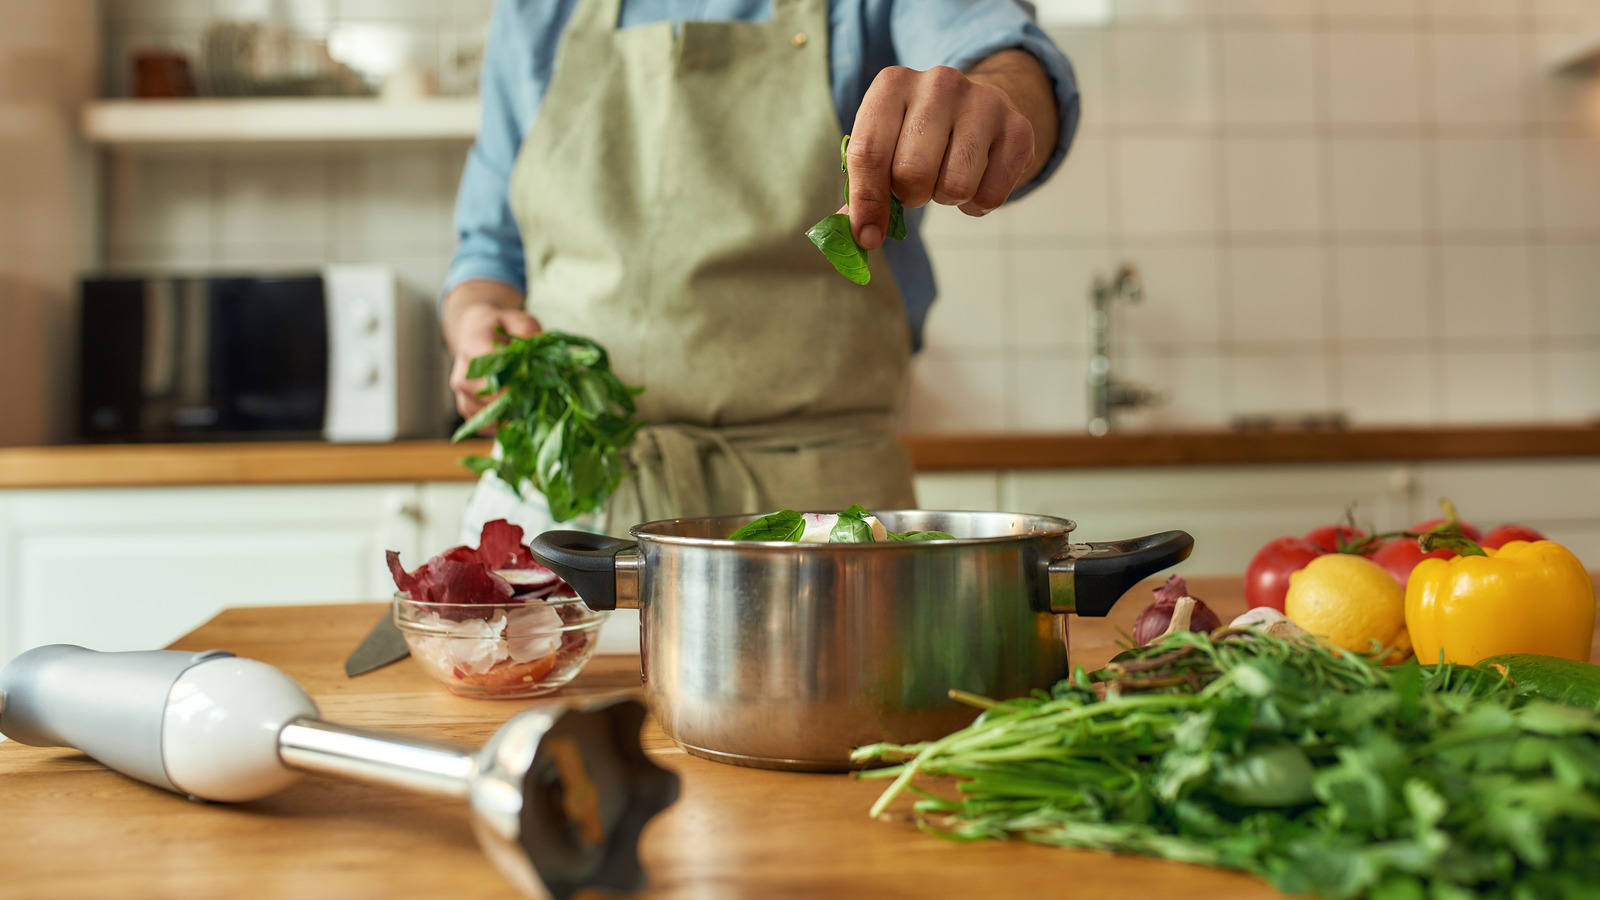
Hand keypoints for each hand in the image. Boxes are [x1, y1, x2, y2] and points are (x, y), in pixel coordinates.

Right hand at [442, 282, 539, 421]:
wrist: (476, 333)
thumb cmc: (501, 328)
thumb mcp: (519, 320)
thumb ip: (528, 332)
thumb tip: (536, 350)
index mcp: (473, 345)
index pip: (489, 368)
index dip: (512, 378)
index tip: (530, 382)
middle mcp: (462, 371)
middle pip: (484, 394)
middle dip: (512, 398)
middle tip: (534, 398)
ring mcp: (462, 392)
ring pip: (482, 413)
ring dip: (507, 414)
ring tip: (528, 408)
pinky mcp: (466, 406)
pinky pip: (481, 424)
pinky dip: (500, 424)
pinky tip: (516, 416)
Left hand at [847, 49, 1056, 249]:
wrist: (978, 106)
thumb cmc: (917, 133)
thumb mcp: (883, 145)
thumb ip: (862, 188)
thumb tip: (857, 236)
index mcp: (893, 84)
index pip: (870, 152)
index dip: (867, 202)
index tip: (868, 236)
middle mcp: (939, 84)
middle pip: (913, 173)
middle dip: (911, 195)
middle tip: (916, 186)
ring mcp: (983, 103)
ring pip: (955, 187)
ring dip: (946, 198)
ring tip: (946, 177)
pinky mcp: (1018, 129)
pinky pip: (991, 196)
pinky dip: (978, 204)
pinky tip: (976, 179)